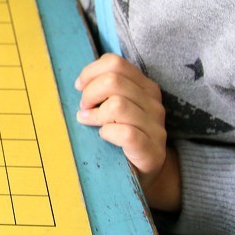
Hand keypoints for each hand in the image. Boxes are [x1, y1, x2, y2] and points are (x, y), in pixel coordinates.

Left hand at [74, 53, 179, 211]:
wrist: (144, 171)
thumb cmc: (122, 134)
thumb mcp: (115, 107)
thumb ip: (104, 90)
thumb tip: (80, 83)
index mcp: (145, 87)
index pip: (115, 63)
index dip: (90, 72)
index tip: (80, 87)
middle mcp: (153, 103)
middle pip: (113, 81)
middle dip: (90, 93)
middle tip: (84, 108)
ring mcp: (155, 127)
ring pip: (118, 105)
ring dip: (96, 114)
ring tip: (89, 121)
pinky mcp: (151, 150)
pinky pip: (125, 132)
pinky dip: (108, 132)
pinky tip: (103, 136)